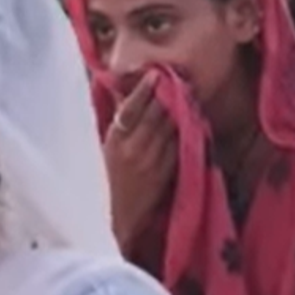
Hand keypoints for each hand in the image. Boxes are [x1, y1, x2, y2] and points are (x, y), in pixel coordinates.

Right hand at [103, 71, 177, 248]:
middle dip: (168, 94)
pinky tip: (191, 117)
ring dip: (181, 108)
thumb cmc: (105, 183)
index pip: (130, 110)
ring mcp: (153, 162)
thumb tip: (125, 97)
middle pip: (155, 115)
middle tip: (179, 76)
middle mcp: (134, 150)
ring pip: (170, 127)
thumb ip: (116, 126)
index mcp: (114, 142)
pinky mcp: (167, 173)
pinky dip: (185, 129)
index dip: (143, 91)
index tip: (154, 75)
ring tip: (188, 91)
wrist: (117, 219)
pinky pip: (179, 144)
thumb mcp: (103, 151)